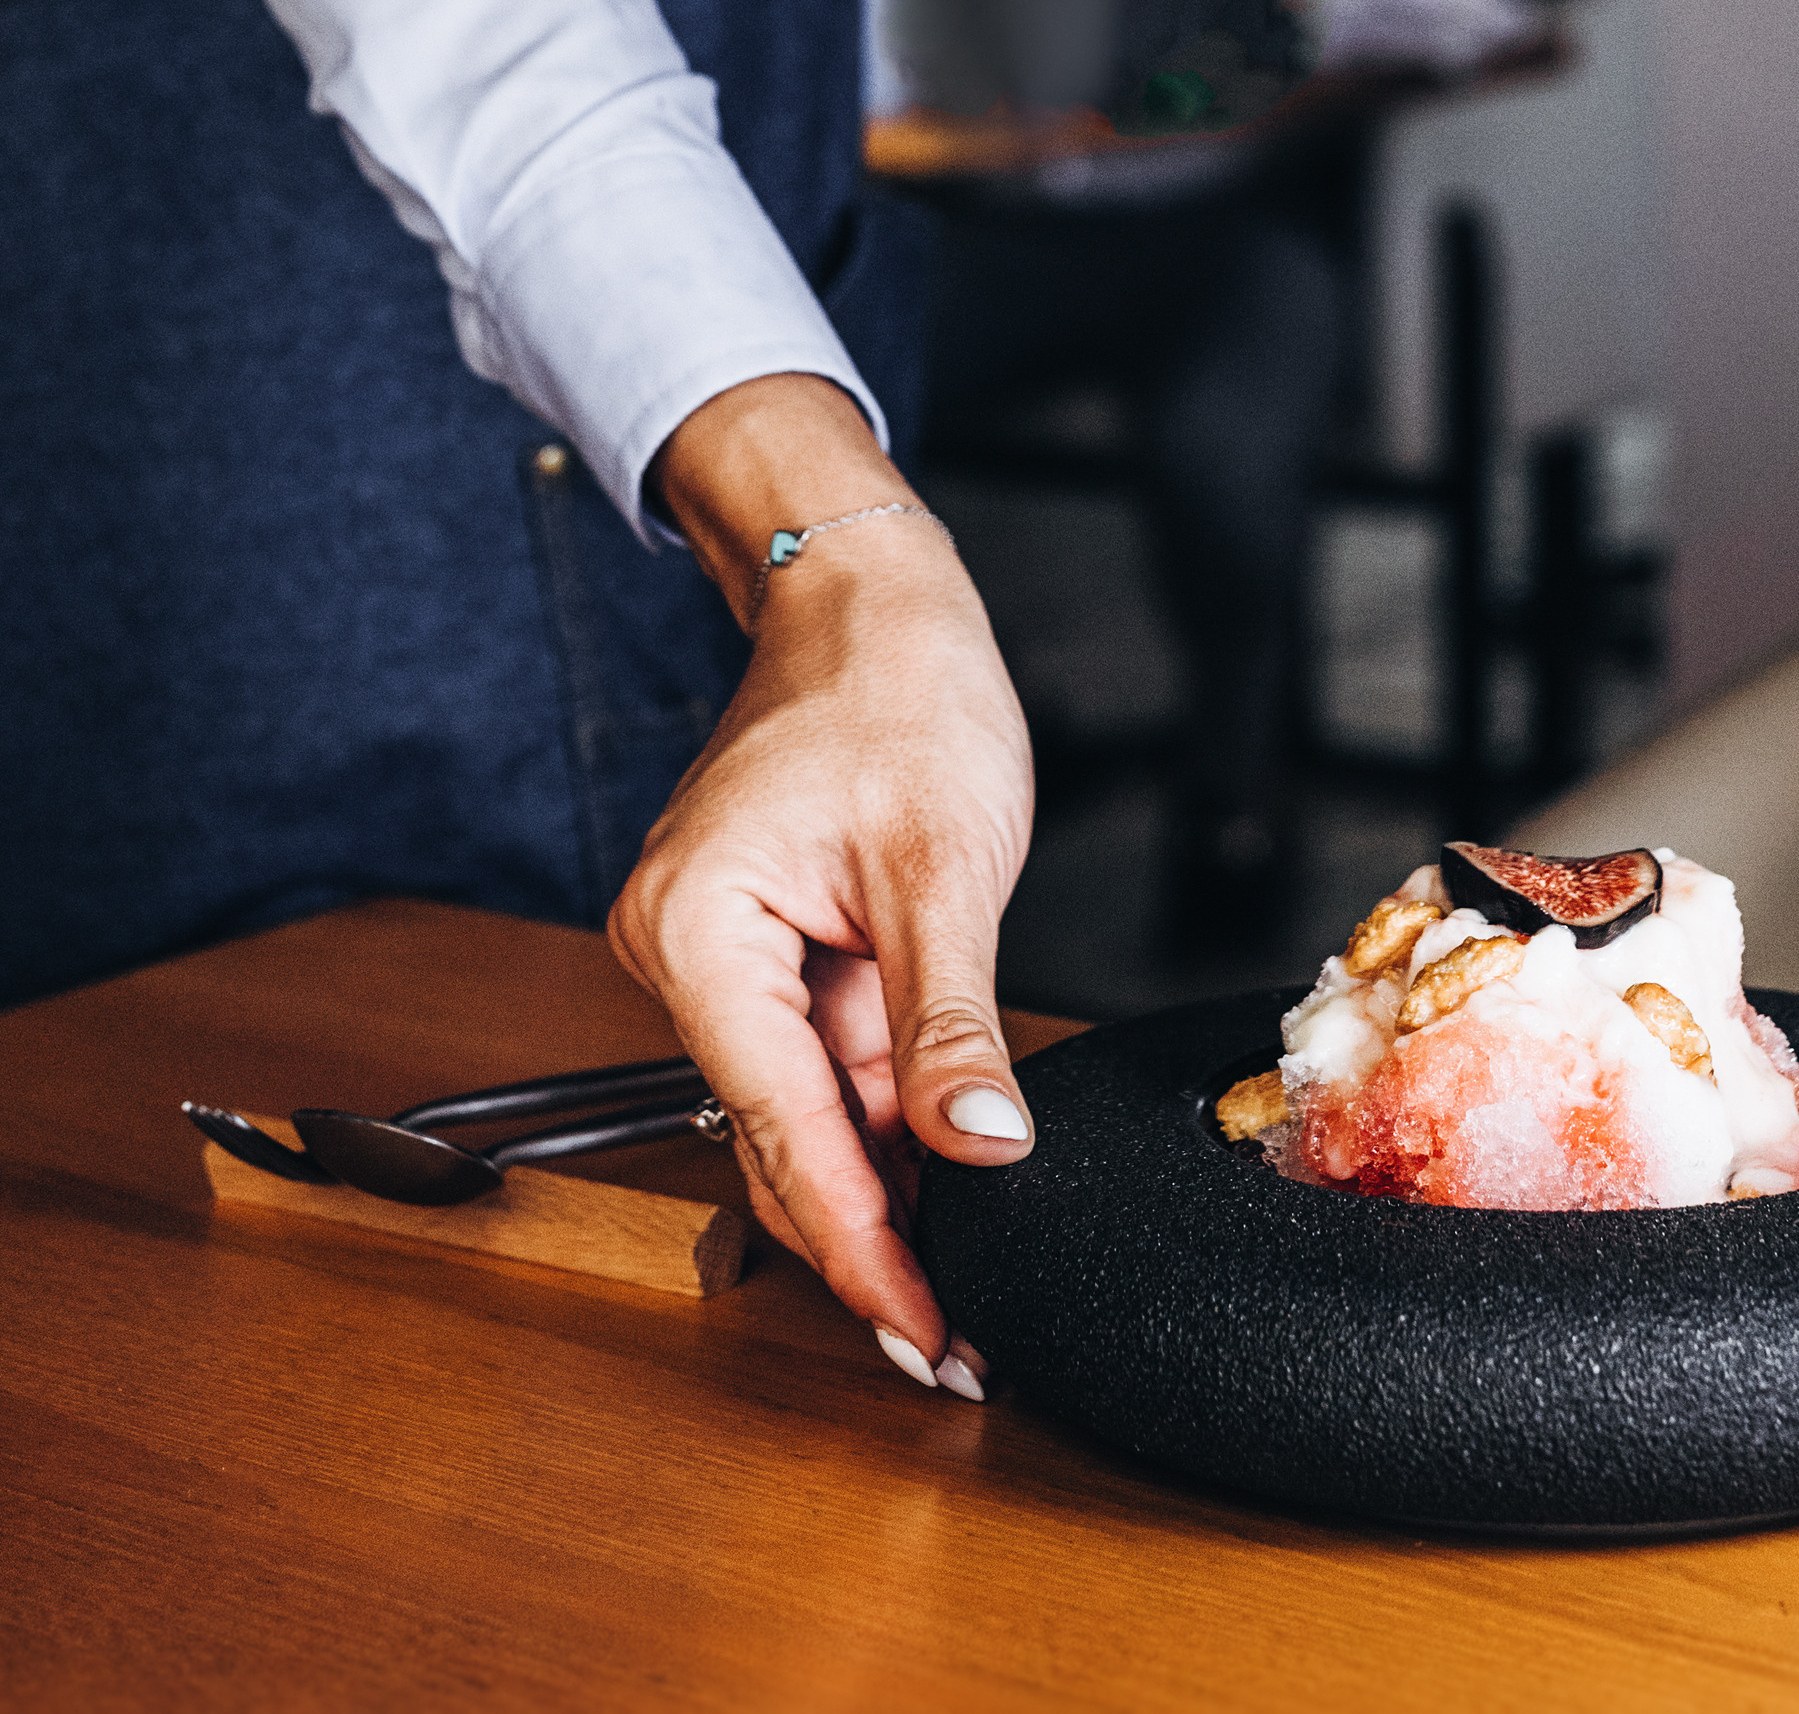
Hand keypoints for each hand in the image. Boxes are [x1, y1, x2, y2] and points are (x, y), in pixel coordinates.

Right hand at [608, 375, 1035, 1390]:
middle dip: (872, 1241)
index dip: (864, 1244)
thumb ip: (951, 1025)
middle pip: (780, 1140)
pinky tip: (940, 1181)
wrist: (867, 591)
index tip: (928, 1331)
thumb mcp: (944, 862)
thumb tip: (978, 1157)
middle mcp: (683, 954)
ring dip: (883, 1188)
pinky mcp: (764, 946)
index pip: (783, 1130)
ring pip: (804, 1108)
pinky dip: (879, 1119)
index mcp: (697, 933)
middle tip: (955, 1343)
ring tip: (965, 1286)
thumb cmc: (897, 686)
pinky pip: (819, 1058)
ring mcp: (718, 953)